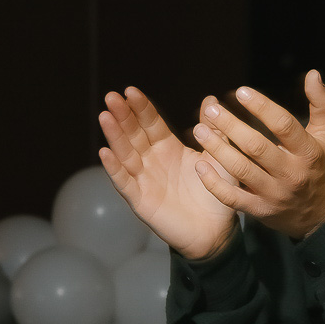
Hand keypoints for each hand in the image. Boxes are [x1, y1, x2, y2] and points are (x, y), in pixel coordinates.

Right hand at [98, 88, 240, 259]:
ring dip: (114, 136)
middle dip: (123, 116)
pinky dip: (114, 169)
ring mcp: (144, 180)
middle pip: (134, 135)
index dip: (141, 108)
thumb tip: (211, 98)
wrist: (217, 232)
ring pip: (125, 154)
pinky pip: (125, 183)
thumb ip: (214, 131)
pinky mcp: (141, 201)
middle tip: (112, 97)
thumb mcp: (219, 158)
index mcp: (168, 149)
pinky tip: (105, 152)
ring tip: (105, 117)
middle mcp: (152, 161)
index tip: (131, 91)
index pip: (151, 124)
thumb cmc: (216, 194)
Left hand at [190, 70, 324, 239]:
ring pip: (241, 170)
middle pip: (257, 147)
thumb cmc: (321, 168)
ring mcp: (274, 194)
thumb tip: (313, 74)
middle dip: (231, 126)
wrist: (323, 217)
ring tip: (199, 129)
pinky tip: (199, 165)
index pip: (284, 125)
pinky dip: (214, 184)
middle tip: (211, 109)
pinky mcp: (261, 210)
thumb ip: (322, 104)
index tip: (240, 92)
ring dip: (217, 149)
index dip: (262, 107)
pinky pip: (233, 198)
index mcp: (307, 152)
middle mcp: (291, 173)